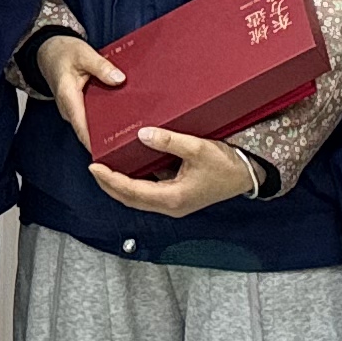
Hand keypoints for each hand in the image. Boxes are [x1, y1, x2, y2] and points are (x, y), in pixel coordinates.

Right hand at [40, 33, 125, 141]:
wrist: (48, 50)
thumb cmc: (63, 52)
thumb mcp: (83, 54)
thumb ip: (101, 67)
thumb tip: (119, 79)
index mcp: (68, 98)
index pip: (83, 129)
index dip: (97, 143)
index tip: (113, 150)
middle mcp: (70, 109)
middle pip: (89, 131)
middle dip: (108, 138)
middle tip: (131, 141)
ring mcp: (74, 110)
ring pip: (91, 125)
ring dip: (107, 128)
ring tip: (130, 131)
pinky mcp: (78, 107)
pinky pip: (92, 118)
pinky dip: (105, 119)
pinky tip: (121, 117)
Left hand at [89, 129, 257, 216]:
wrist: (247, 174)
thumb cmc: (225, 164)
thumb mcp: (197, 148)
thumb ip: (168, 141)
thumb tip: (142, 134)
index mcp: (172, 198)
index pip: (131, 191)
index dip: (110, 179)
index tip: (94, 166)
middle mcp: (170, 206)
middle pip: (130, 199)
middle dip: (109, 185)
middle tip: (94, 168)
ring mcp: (174, 203)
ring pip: (138, 199)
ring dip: (120, 186)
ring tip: (106, 169)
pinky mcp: (178, 197)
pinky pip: (149, 193)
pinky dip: (134, 184)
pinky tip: (129, 168)